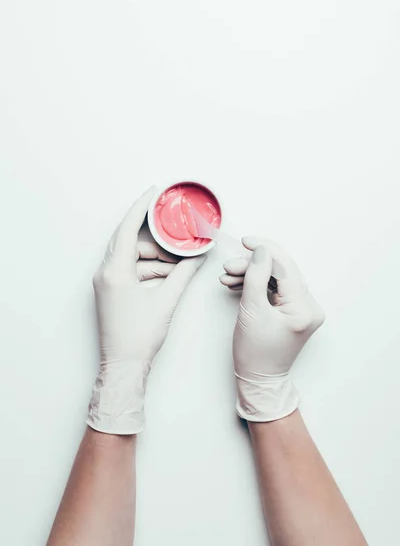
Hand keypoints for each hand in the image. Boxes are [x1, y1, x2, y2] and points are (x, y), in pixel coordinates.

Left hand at [87, 187, 205, 433]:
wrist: (124, 367)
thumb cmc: (139, 337)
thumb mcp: (166, 300)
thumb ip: (183, 274)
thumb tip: (196, 258)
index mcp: (114, 271)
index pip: (127, 229)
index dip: (141, 207)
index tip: (154, 193)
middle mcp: (105, 273)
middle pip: (130, 240)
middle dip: (155, 237)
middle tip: (174, 231)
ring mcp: (106, 282)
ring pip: (132, 256)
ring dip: (155, 257)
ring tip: (178, 263)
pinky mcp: (111, 290)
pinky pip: (130, 269)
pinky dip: (149, 269)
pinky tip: (168, 275)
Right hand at [220, 236, 323, 421]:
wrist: (258, 380)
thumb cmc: (255, 353)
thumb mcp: (251, 311)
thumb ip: (256, 276)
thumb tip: (261, 251)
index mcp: (304, 309)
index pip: (286, 268)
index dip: (265, 251)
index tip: (246, 241)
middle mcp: (309, 307)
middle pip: (281, 272)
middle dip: (253, 265)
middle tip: (229, 266)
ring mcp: (302, 310)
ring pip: (276, 280)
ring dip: (252, 275)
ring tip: (228, 277)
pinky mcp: (293, 312)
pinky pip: (275, 290)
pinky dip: (257, 285)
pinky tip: (237, 283)